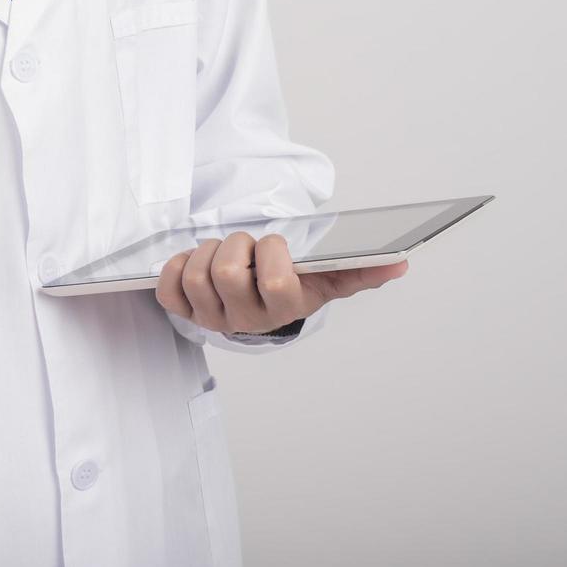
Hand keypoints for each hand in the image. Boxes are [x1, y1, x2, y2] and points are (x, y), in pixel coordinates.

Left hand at [154, 233, 409, 334]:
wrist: (260, 305)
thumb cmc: (293, 284)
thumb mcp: (326, 279)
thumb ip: (361, 269)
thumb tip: (399, 264)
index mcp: (283, 310)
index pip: (276, 282)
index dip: (271, 252)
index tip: (274, 245)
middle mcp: (245, 321)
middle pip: (227, 273)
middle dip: (237, 244)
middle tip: (246, 245)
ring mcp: (211, 319)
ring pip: (195, 276)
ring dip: (206, 251)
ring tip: (224, 252)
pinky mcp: (184, 311)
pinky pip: (167, 288)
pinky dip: (175, 266)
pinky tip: (193, 262)